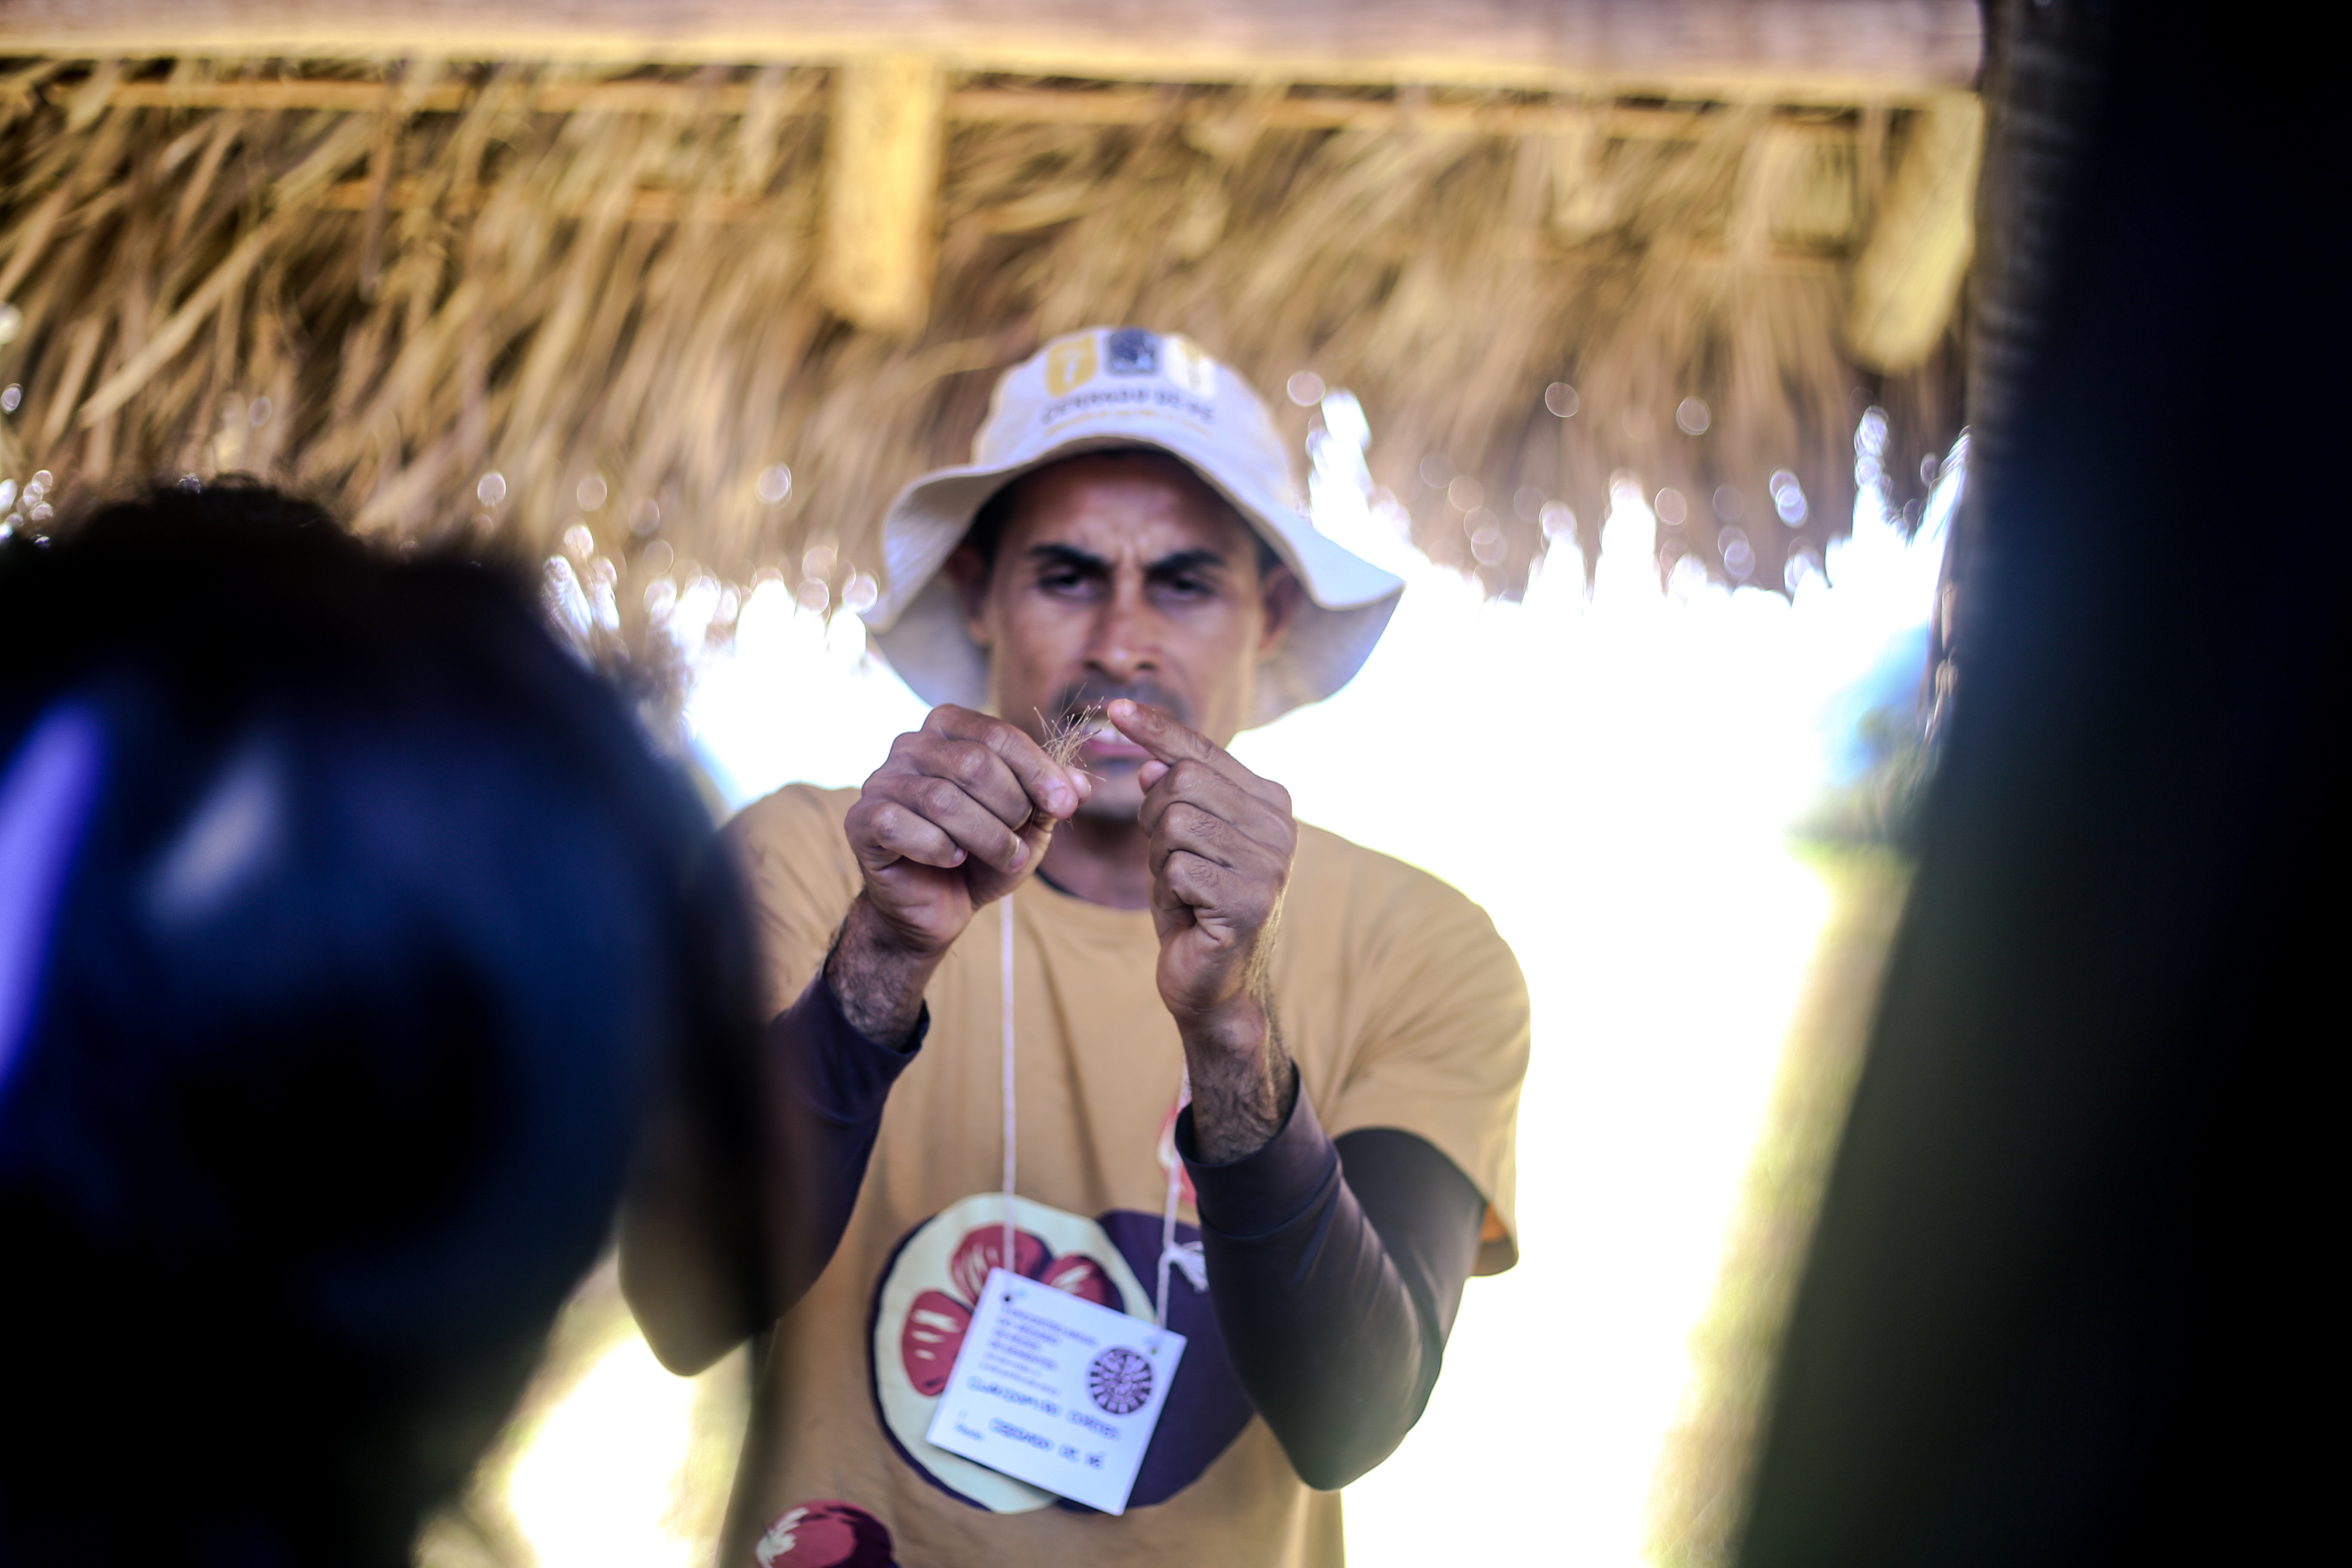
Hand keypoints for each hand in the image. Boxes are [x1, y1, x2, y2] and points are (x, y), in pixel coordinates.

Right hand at [831, 705, 1089, 1040]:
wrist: (935, 907)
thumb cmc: (981, 856)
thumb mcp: (1028, 826)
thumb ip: (1052, 799)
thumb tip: (1080, 786)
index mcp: (949, 729)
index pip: (998, 734)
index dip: (1039, 770)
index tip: (1066, 806)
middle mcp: (909, 745)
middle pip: (973, 763)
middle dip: (1012, 807)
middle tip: (1023, 840)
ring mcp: (880, 781)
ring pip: (941, 799)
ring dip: (986, 836)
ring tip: (1004, 858)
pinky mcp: (861, 820)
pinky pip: (902, 826)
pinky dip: (939, 849)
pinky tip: (954, 861)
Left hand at [1107, 698, 1298, 1159]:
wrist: (1213, 984)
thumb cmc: (1194, 906)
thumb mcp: (1179, 842)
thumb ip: (1176, 797)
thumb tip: (1154, 764)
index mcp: (1269, 801)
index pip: (1202, 751)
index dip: (1156, 728)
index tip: (1113, 708)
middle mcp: (1280, 825)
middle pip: (1181, 782)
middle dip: (1155, 822)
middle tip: (1172, 864)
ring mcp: (1271, 864)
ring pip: (1174, 823)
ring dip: (1161, 860)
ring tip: (1184, 889)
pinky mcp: (1251, 902)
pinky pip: (1177, 869)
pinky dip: (1169, 892)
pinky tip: (1190, 913)